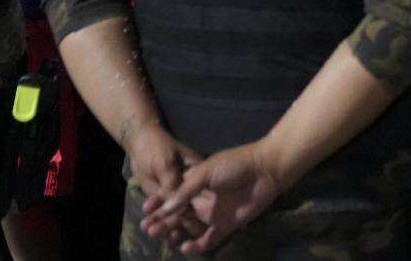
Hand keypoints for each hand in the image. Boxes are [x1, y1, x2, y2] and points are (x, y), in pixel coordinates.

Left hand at [123, 117, 206, 243]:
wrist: (139, 142)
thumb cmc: (156, 147)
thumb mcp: (165, 163)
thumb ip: (172, 183)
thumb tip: (178, 206)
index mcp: (199, 173)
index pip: (201, 195)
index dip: (197, 210)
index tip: (187, 223)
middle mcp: (192, 184)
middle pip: (192, 205)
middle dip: (182, 221)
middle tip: (172, 234)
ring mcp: (178, 190)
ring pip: (179, 210)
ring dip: (171, 223)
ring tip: (161, 233)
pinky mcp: (165, 195)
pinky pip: (166, 210)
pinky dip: (161, 219)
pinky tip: (155, 229)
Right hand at [141, 140, 282, 254]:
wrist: (265, 170)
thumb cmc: (234, 164)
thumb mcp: (206, 172)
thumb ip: (186, 190)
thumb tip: (164, 208)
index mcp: (195, 184)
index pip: (171, 196)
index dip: (158, 203)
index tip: (144, 209)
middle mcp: (201, 201)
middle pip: (177, 215)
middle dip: (161, 221)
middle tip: (147, 227)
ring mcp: (212, 214)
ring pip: (188, 228)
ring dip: (174, 233)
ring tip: (160, 235)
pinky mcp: (225, 226)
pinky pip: (208, 240)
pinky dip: (196, 245)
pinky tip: (185, 245)